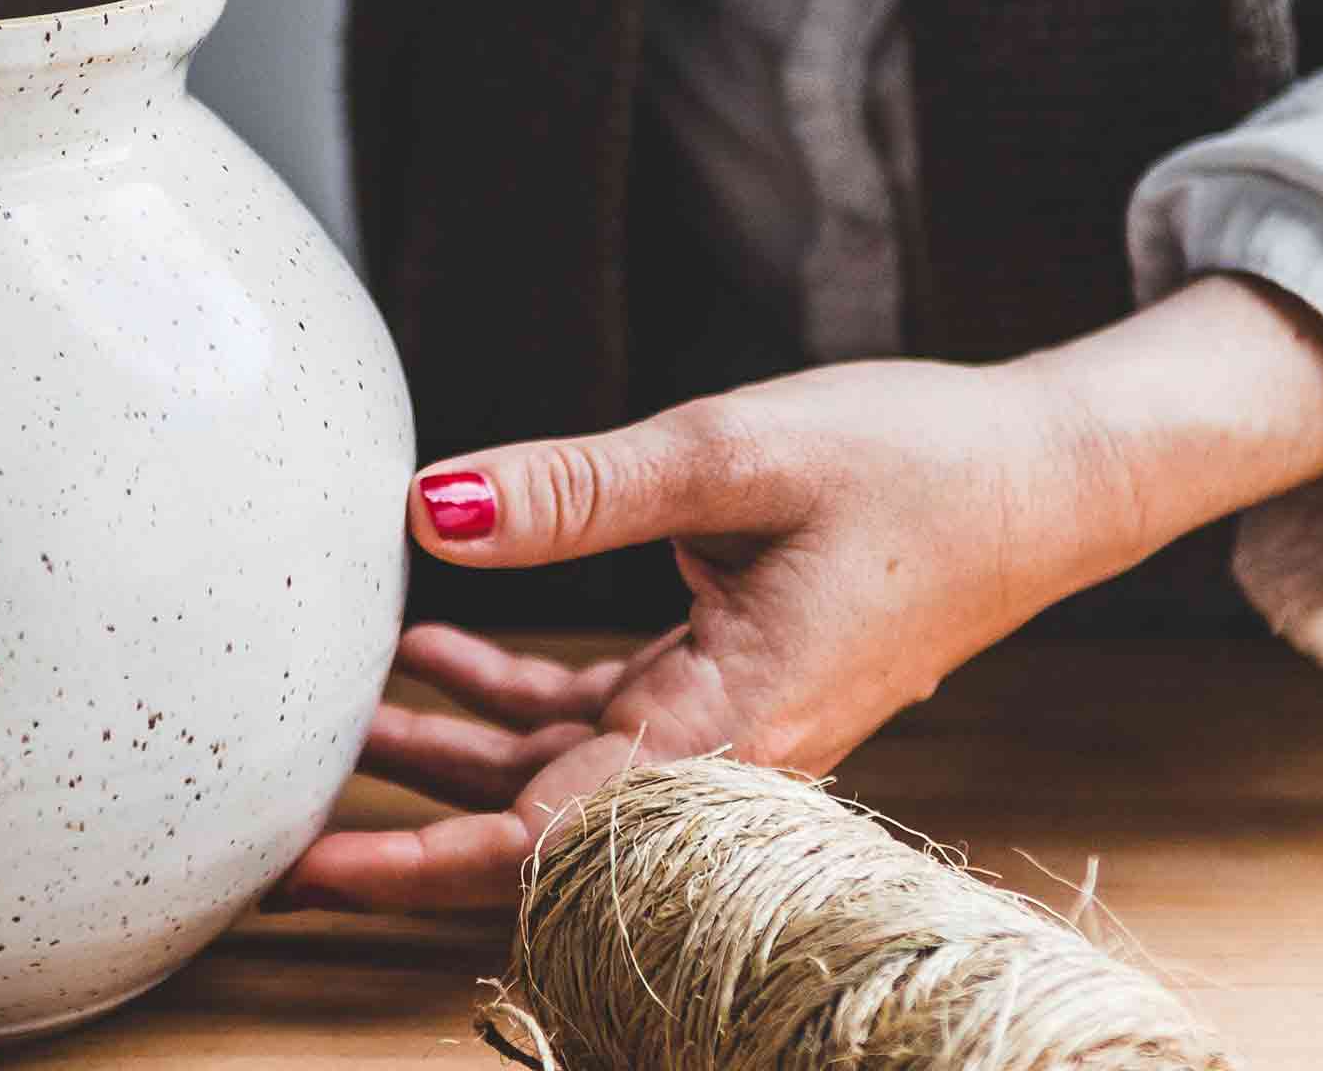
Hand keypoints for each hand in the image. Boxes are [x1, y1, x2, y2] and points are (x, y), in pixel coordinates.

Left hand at [272, 275, 1322, 912]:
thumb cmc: (918, 465)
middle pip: (530, 827)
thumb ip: (574, 491)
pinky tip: (436, 636)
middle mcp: (721, 753)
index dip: (413, 862)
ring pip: (552, 767)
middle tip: (276, 832)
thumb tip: (430, 507)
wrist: (1045, 473)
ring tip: (334, 713)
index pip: (543, 839)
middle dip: (403, 830)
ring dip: (445, 742)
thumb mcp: (731, 455)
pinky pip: (594, 712)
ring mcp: (722, 724)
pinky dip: (510, 684)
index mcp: (726, 729)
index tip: (304, 868)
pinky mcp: (723, 682)